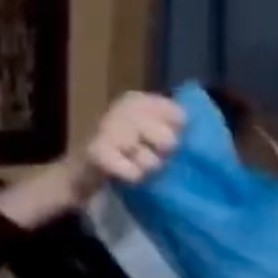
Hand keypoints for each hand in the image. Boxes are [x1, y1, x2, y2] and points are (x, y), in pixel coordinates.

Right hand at [0, 92, 182, 228]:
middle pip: (169, 140)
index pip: (179, 116)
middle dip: (161, 157)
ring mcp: (110, 126)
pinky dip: (132, 178)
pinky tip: (124, 175)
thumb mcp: (146, 135)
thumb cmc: (119, 156)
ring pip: (151, 159)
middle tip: (144, 158)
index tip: (162, 146)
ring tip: (131, 166)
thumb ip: (171, 128)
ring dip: (145, 170)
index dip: (177, 136)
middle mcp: (125, 106)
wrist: (77, 176)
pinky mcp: (98, 151)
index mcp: (139, 99)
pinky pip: (133, 172)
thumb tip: (200, 133)